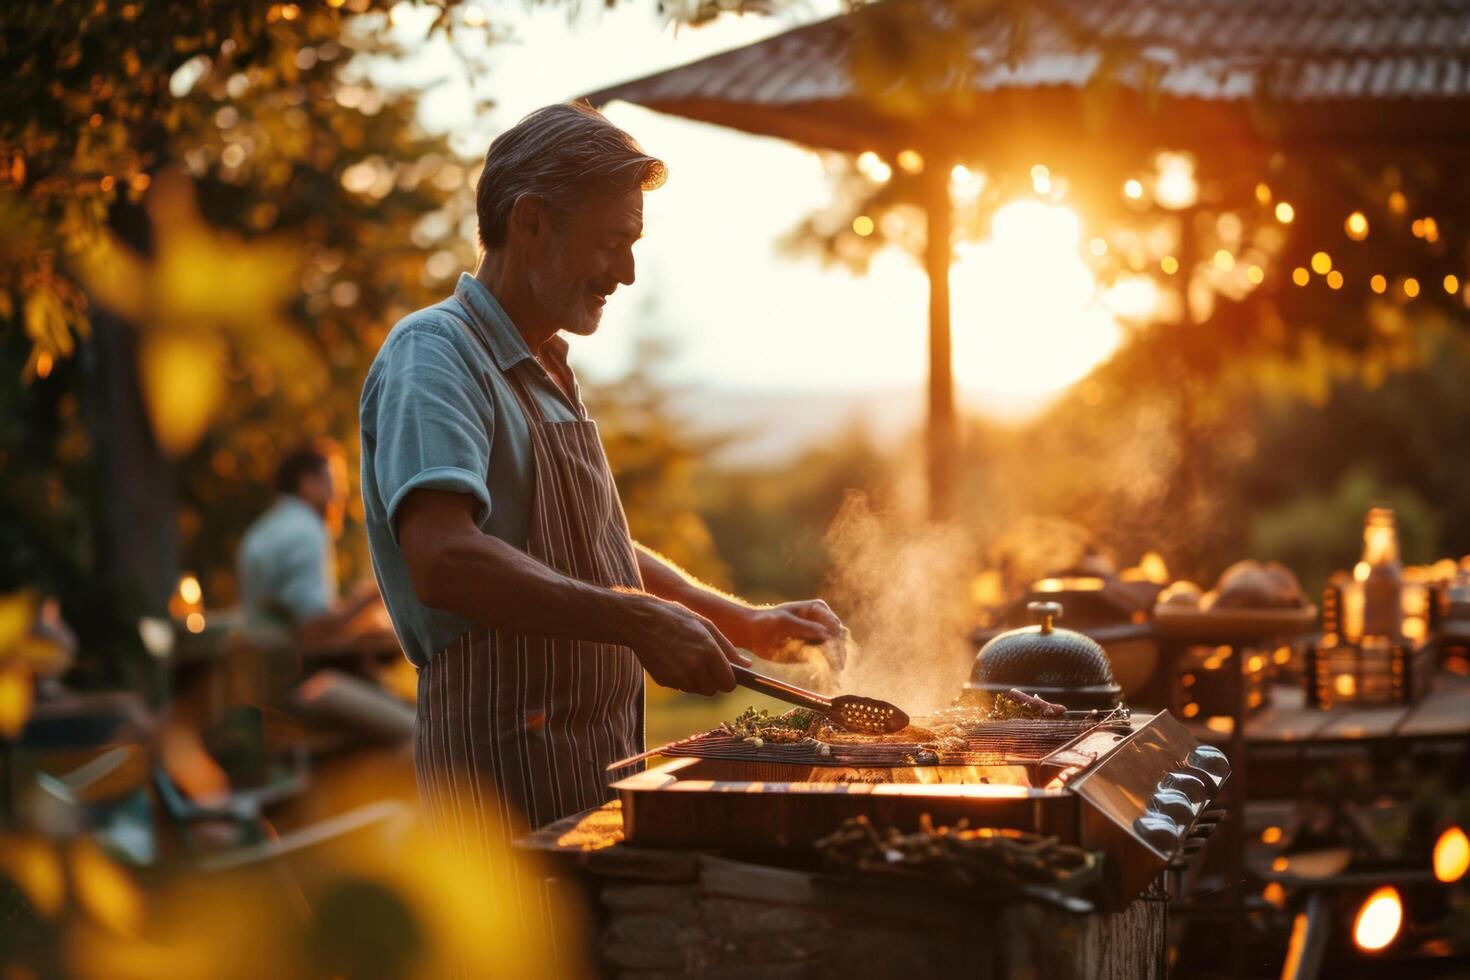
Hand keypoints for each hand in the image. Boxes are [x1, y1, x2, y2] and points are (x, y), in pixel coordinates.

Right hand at [623, 595, 751, 696]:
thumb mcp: (706, 626)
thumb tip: (747, 665)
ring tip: (686, 657)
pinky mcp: (665, 680)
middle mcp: (695, 667)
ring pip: (696, 690)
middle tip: (703, 663)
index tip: (725, 674)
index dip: (728, 680)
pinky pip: (680, 686)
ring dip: (696, 680)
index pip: (729, 684)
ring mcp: (678, 676)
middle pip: (713, 690)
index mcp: (709, 651)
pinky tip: (673, 660)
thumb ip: (728, 648)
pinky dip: (680, 678)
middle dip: (712, 681)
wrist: (640, 620)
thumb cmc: (677, 618)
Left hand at [733, 600, 845, 669]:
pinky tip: (828, 676)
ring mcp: (820, 637)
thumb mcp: (784, 622)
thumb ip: (805, 628)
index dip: (836, 640)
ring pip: (835, 651)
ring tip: (833, 674)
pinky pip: (826, 661)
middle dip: (839, 654)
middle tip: (836, 669)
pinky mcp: (814, 651)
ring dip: (835, 663)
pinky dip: (828, 668)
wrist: (753, 633)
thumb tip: (828, 635)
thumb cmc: (766, 622)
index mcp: (818, 609)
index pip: (834, 625)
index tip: (833, 655)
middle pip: (839, 639)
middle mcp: (822, 622)